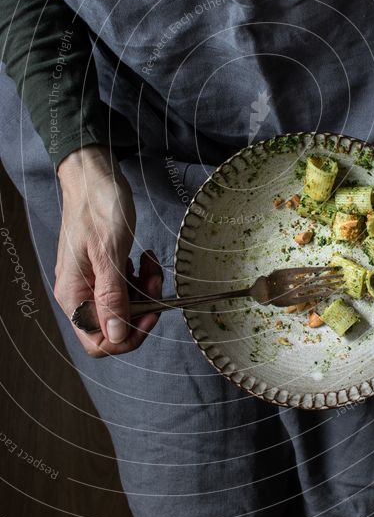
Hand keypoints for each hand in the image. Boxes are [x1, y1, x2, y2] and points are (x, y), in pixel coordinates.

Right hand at [55, 145, 162, 356]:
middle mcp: (77, 293)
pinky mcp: (99, 268)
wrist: (92, 174)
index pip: (99, 342)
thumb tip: (117, 336)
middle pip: (113, 327)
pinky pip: (121, 288)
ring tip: (151, 265)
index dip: (129, 335)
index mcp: (74, 294)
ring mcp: (88, 281)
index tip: (152, 312)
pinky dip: (137, 279)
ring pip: (120, 307)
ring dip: (142, 292)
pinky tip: (143, 261)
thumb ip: (113, 297)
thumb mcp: (110, 252)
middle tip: (155, 280)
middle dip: (141, 309)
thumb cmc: (98, 206)